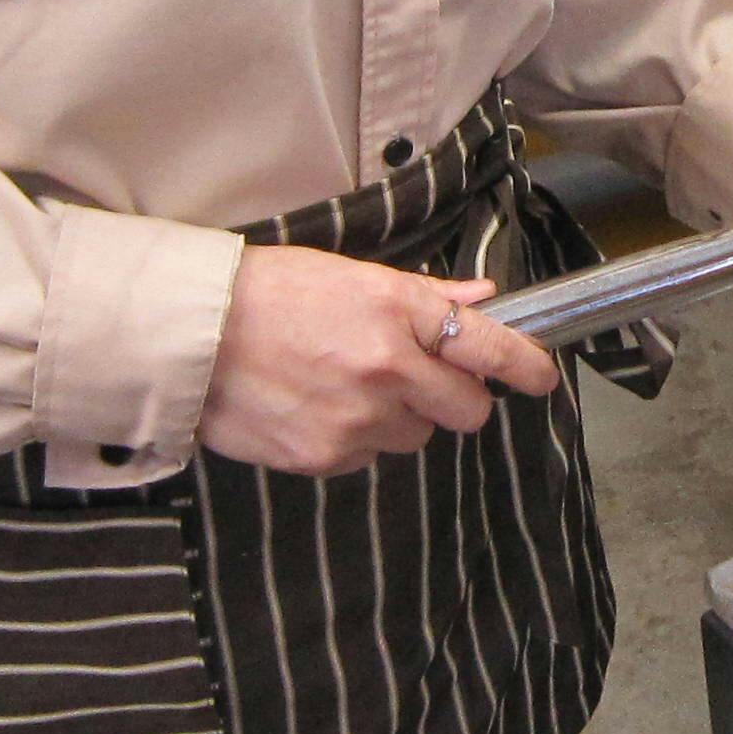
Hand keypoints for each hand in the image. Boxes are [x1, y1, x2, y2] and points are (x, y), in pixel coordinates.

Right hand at [199, 248, 562, 477]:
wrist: (191, 334)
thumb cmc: (267, 293)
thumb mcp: (351, 276)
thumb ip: (423, 296)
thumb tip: (481, 299)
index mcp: (399, 312)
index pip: (490, 348)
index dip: (527, 367)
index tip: (541, 376)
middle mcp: (389, 369)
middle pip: (468, 410)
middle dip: (458, 399)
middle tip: (423, 380)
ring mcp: (358, 419)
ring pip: (416, 437)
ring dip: (399, 418)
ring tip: (346, 386)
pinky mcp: (325, 457)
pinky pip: (367, 457)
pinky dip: (354, 439)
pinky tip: (317, 407)